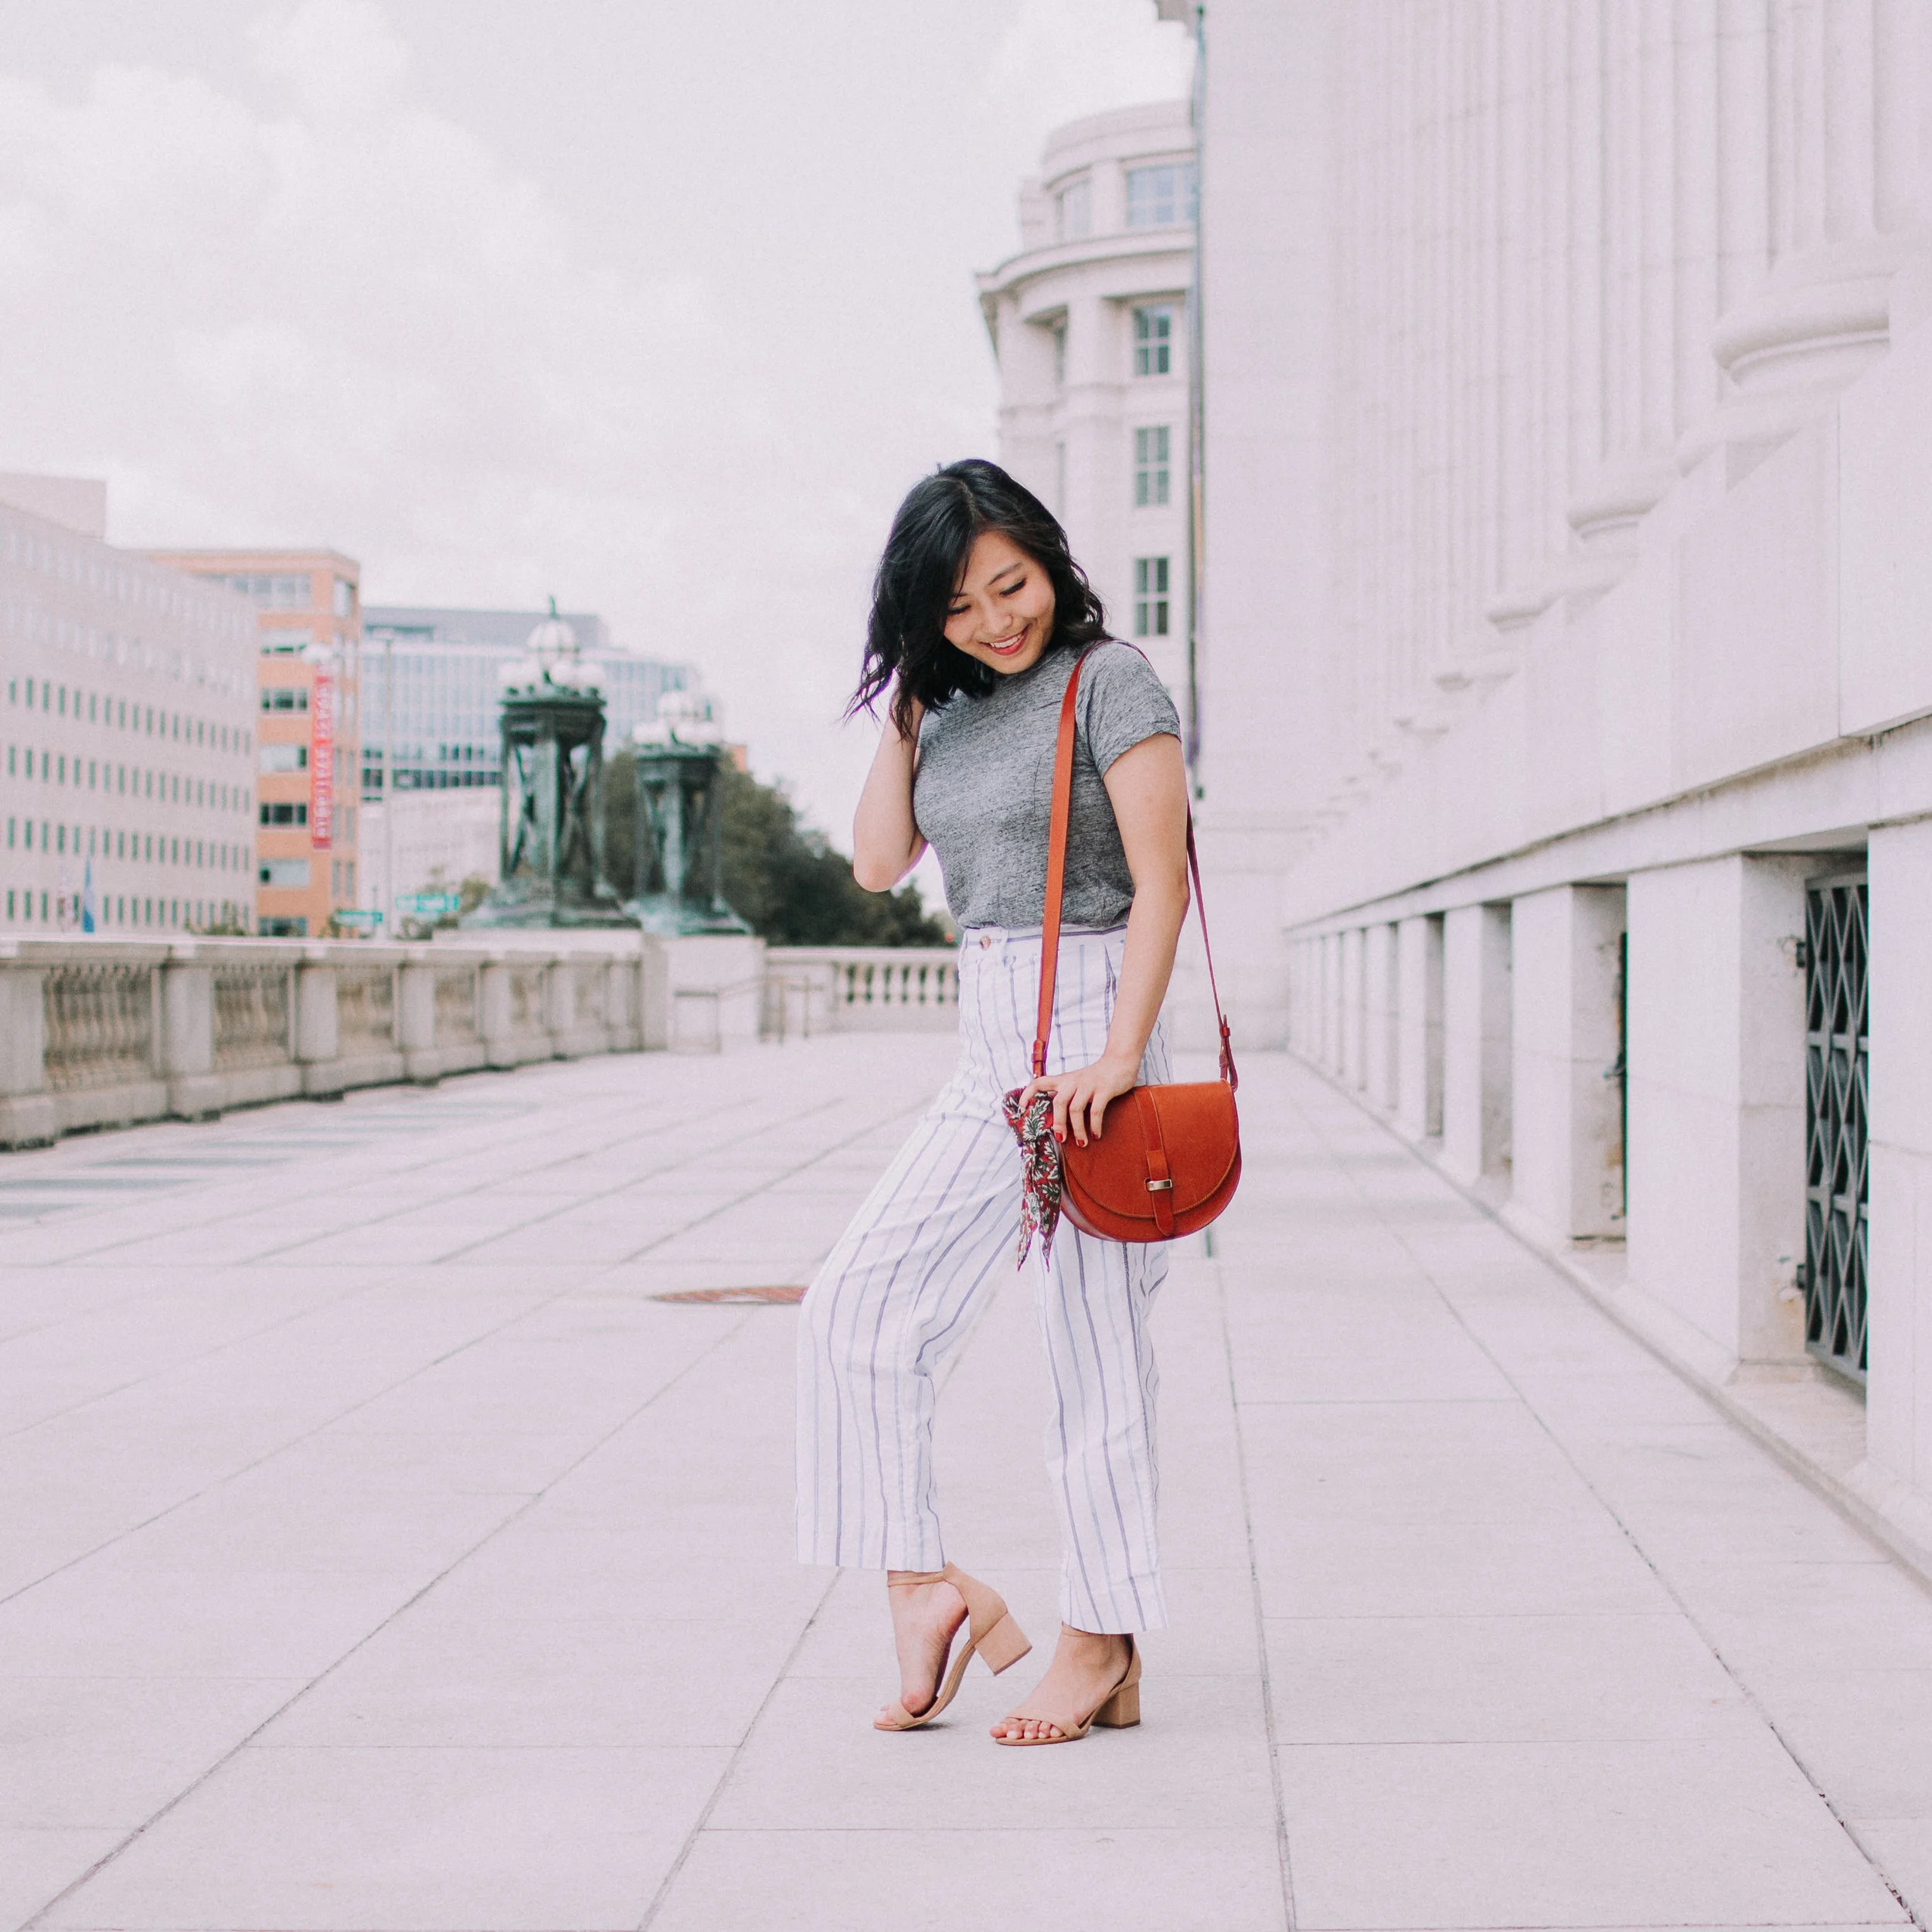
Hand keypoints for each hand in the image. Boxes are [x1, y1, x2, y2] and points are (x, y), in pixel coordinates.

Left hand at [1019, 1051, 1140, 1148]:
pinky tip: (1095, 1135)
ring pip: (1075, 1108)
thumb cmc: (1096, 1076)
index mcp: (1064, 1080)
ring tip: (1081, 1143)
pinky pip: (1096, 1110)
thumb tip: (1051, 1112)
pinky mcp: (1104, 1089)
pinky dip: (1094, 1125)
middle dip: (1058, 1123)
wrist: (1120, 1061)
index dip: (1028, 1094)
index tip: (1021, 1108)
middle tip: (1060, 1139)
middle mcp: (1073, 1081)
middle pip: (1058, 1102)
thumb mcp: (1076, 1082)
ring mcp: (1088, 1085)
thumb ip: (1065, 1093)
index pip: (1040, 1082)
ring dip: (1077, 1129)